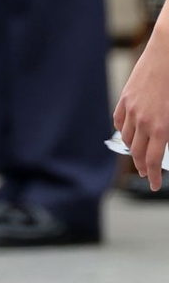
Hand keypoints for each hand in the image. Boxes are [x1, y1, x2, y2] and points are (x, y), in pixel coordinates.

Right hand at [113, 18, 168, 191]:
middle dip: (142, 166)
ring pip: (126, 138)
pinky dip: (123, 130)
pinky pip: (119, 121)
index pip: (152, 161)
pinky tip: (128, 132)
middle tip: (146, 173)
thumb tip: (164, 142)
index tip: (153, 184)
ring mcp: (131, 109)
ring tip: (138, 152)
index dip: (152, 176)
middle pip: (137, 153)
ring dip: (133, 148)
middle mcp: (143, 121)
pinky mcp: (125, 98)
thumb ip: (168, 131)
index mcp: (161, 128)